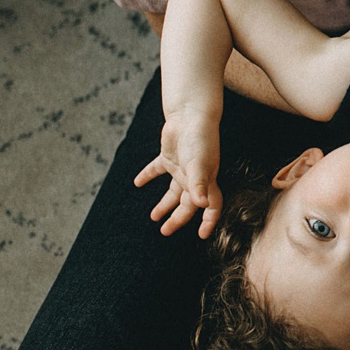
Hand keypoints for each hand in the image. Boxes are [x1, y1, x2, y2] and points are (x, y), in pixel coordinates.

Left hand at [131, 108, 222, 238]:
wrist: (189, 114)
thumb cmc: (199, 138)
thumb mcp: (199, 163)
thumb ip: (200, 183)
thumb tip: (202, 204)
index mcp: (206, 181)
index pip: (211, 206)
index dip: (209, 221)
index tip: (202, 235)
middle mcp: (195, 177)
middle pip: (187, 204)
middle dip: (178, 219)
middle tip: (165, 230)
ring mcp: (181, 167)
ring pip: (173, 192)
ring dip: (164, 205)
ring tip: (153, 217)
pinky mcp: (169, 157)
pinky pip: (157, 170)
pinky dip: (147, 176)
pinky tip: (137, 182)